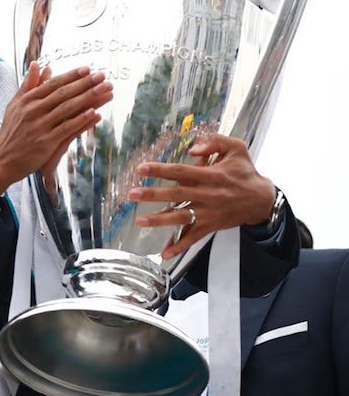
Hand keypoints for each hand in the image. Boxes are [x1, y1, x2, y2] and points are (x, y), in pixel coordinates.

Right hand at [0, 62, 112, 192]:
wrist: (2, 161)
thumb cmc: (10, 133)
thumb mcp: (15, 105)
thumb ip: (28, 85)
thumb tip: (39, 65)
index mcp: (27, 100)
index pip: (53, 84)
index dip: (72, 76)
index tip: (88, 69)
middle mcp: (33, 110)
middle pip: (63, 93)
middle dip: (85, 84)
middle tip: (102, 76)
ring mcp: (40, 126)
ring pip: (68, 108)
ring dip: (89, 98)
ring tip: (105, 91)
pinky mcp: (46, 142)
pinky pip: (67, 128)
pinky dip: (81, 120)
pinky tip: (95, 113)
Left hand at [128, 134, 275, 258]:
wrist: (262, 199)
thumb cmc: (245, 171)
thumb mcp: (236, 148)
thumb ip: (214, 142)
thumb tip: (192, 148)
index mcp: (211, 175)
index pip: (181, 171)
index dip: (161, 170)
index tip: (141, 169)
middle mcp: (207, 195)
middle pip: (176, 194)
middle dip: (153, 195)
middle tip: (133, 194)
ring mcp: (208, 213)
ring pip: (181, 217)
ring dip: (160, 220)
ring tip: (140, 221)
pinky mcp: (210, 226)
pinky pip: (193, 238)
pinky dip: (180, 246)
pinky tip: (165, 253)